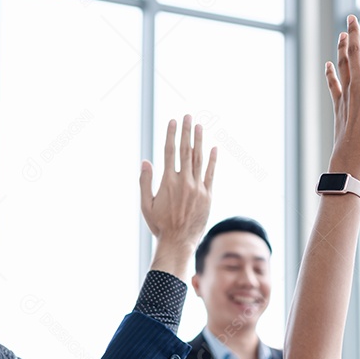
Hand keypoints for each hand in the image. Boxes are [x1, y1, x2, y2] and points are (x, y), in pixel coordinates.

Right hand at [140, 115, 216, 277]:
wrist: (178, 242)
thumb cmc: (159, 225)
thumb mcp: (145, 204)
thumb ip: (145, 181)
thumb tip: (145, 160)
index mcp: (167, 181)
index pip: (170, 151)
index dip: (171, 135)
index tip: (172, 121)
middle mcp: (184, 181)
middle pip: (186, 150)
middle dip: (186, 131)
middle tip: (187, 116)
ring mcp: (198, 188)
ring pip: (199, 159)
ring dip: (199, 141)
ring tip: (199, 126)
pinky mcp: (208, 196)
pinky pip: (211, 174)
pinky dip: (212, 160)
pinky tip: (214, 148)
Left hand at [324, 12, 359, 180]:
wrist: (354, 155)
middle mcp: (357, 84)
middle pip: (353, 52)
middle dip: (353, 33)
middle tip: (352, 17)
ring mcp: (346, 94)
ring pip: (342, 64)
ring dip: (341, 47)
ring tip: (341, 33)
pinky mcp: (338, 105)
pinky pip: (333, 84)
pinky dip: (330, 72)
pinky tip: (328, 64)